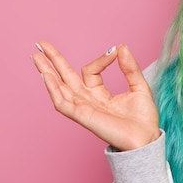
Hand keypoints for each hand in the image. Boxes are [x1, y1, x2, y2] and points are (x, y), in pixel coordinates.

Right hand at [32, 41, 160, 150]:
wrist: (146, 138)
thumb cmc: (143, 118)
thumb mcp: (138, 86)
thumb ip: (129, 67)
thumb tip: (121, 47)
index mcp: (100, 94)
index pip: (90, 71)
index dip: (102, 59)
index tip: (116, 51)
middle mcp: (88, 100)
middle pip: (65, 77)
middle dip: (53, 61)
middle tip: (40, 44)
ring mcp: (83, 108)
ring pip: (59, 88)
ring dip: (47, 71)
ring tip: (36, 56)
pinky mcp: (82, 116)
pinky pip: (63, 102)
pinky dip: (53, 89)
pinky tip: (46, 75)